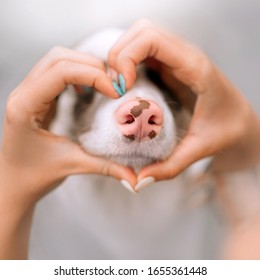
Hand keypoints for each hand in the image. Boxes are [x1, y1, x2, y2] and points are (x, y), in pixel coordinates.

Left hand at [0, 47, 138, 258]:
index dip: (92, 76)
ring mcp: (28, 92)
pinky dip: (77, 74)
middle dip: (91, 66)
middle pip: (58, 58)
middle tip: (113, 85)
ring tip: (104, 84)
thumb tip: (135, 178)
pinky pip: (56, 72)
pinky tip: (87, 90)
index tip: (115, 92)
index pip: (60, 72)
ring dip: (84, 66)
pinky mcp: (36, 96)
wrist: (16, 182)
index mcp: (25, 106)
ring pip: (57, 60)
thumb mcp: (72, 165)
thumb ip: (106, 167)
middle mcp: (23, 94)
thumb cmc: (35, 175)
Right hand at [108, 19, 259, 185]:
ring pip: (139, 36)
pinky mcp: (169, 65)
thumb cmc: (227, 130)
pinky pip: (142, 50)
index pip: (153, 39)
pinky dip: (127, 62)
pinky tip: (126, 85)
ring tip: (119, 87)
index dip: (127, 57)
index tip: (122, 87)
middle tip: (116, 87)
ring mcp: (176, 58)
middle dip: (119, 54)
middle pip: (142, 31)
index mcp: (196, 68)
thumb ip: (169, 167)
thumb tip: (138, 181)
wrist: (240, 121)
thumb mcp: (200, 149)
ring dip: (121, 56)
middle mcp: (185, 56)